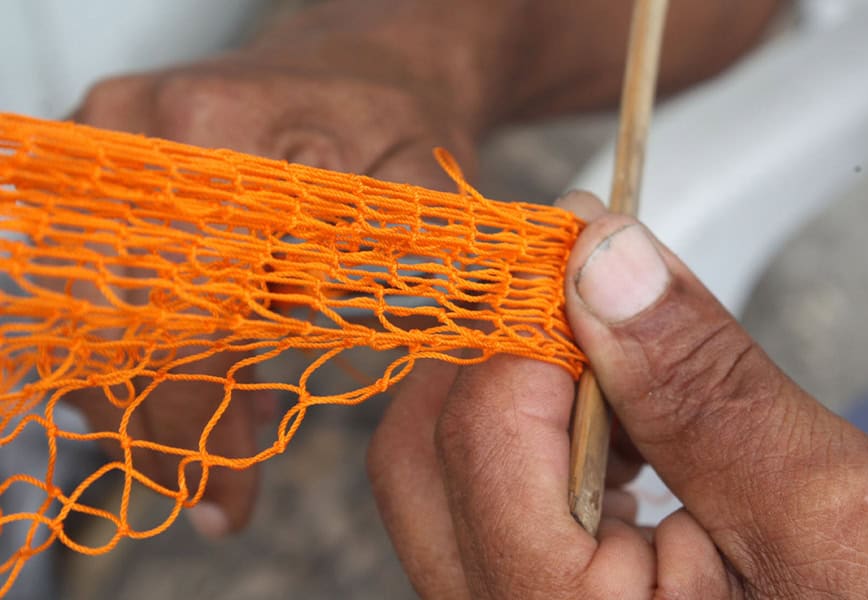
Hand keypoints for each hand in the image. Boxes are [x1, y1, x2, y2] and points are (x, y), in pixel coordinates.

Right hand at [66, 2, 478, 536]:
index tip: (226, 497)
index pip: (189, 304)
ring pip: (88, 310)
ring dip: (139, 397)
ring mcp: (107, 145)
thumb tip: (372, 356)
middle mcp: (142, 131)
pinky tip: (168, 395)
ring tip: (206, 448)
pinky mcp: (99, 169)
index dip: (201, 413)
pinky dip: (125, 350)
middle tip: (214, 492)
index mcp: (227, 134)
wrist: (361, 61)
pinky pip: (83, 282)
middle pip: (122, 317)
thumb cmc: (396, 120)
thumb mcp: (422, 182)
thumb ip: (399, 262)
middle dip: (164, 423)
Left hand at [367, 191, 867, 597]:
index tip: (592, 238)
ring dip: (523, 390)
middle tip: (604, 302)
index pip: (484, 424)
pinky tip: (622, 439)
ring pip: (448, 468)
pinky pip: (484, 502)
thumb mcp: (828, 510)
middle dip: (513, 347)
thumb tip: (606, 260)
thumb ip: (704, 385)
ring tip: (633, 389)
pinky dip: (539, 437)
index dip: (536, 308)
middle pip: (429, 445)